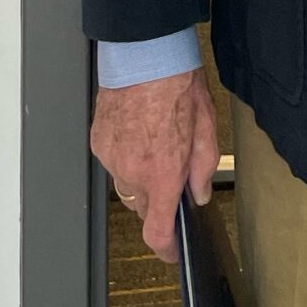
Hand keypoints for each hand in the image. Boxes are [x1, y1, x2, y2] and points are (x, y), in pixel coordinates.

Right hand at [91, 71, 219, 261]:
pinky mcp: (99, 141)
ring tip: (156, 140)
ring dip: (142, 175)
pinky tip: (139, 130)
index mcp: (162, 174)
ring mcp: (111, 158)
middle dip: (159, 198)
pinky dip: (126, 155)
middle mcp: (132, 173)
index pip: (157, 231)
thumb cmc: (177, 84)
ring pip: (127, 184)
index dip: (166, 249)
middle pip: (144, 206)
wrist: (144, 53)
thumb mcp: (207, 127)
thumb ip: (202, 169)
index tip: (173, 252)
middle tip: (174, 169)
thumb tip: (198, 194)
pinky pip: (113, 161)